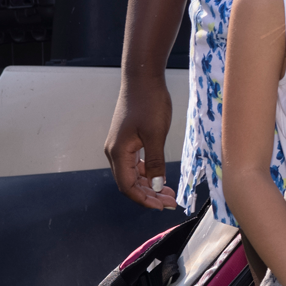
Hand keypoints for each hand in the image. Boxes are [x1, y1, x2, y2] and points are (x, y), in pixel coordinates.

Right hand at [104, 69, 182, 210]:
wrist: (143, 78)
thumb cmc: (149, 103)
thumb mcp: (155, 134)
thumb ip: (154, 162)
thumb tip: (155, 187)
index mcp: (118, 152)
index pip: (127, 186)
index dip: (143, 199)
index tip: (162, 206)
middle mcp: (115, 152)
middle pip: (129, 183)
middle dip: (149, 195)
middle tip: (171, 202)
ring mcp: (120, 146)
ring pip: (132, 174)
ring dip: (149, 185)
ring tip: (169, 193)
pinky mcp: (127, 140)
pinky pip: (135, 163)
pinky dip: (147, 173)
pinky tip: (160, 178)